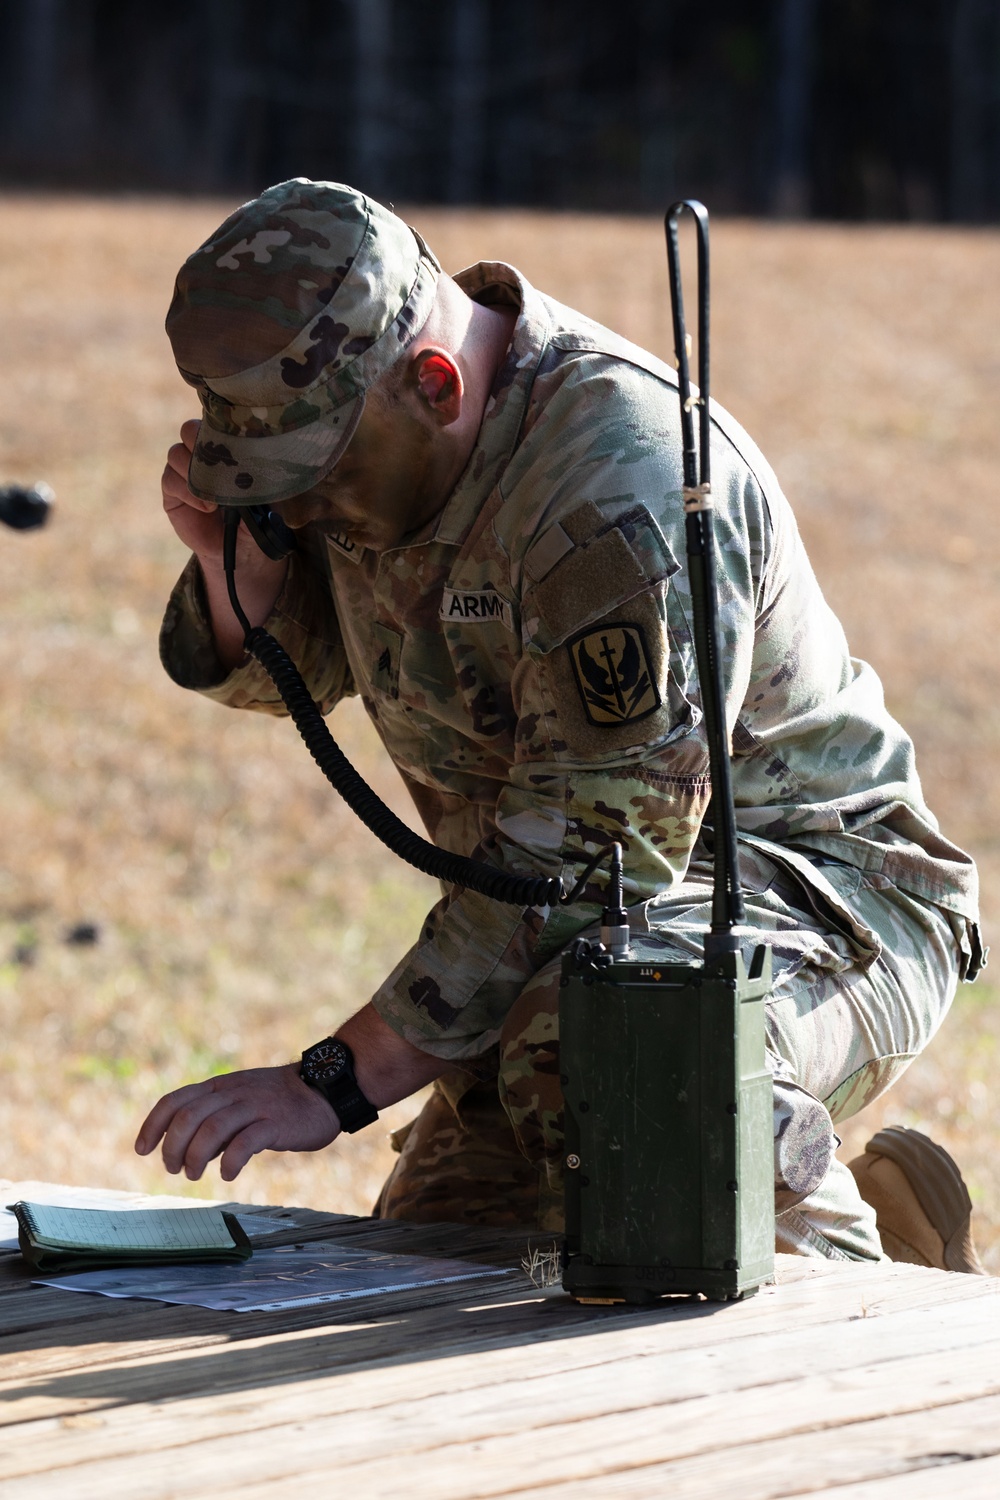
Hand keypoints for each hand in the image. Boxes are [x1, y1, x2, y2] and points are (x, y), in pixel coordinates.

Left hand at [135, 1063, 339, 1181]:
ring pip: (212, 1128)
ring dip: (195, 1156)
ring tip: (193, 1174)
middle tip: (173, 1169)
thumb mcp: (239, 1104)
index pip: (175, 1101)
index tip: (142, 1149)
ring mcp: (254, 1106)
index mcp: (219, 1087)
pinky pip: (246, 1141)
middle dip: (172, 1146)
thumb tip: (187, 1153)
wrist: (324, 1090)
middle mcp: (232, 1093)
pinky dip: (230, 1160)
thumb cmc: (278, 1103)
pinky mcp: (275, 1123)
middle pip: (188, 1116)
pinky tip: (227, 1174)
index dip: (153, 1125)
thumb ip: (214, 1123)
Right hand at [162, 418, 287, 667]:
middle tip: (220, 464)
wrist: (240, 551)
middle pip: (189, 428)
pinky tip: (206, 508)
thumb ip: (260, 473)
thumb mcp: (265, 495)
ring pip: (176, 452)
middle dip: (202, 443)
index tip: (233, 439)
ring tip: (217, 498)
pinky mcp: (172, 490)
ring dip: (195, 472)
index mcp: (227, 447)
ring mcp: (184, 469)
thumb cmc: (257, 518)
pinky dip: (187, 492)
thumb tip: (260, 456)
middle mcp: (202, 453)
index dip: (220, 426)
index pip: (216, 421)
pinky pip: (170, 479)